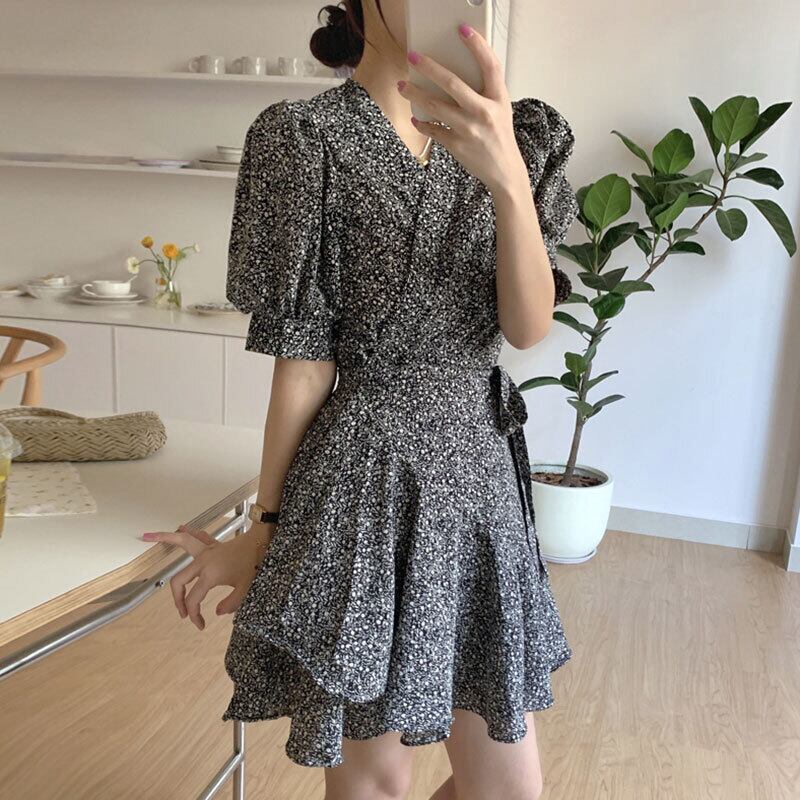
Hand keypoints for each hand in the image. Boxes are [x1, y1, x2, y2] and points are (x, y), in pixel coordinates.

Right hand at [141, 523, 265, 630]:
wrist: (261, 544)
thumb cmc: (254, 565)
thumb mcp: (246, 589)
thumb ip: (231, 604)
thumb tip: (216, 612)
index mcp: (209, 575)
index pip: (192, 600)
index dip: (194, 615)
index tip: (201, 625)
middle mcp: (203, 562)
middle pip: (178, 581)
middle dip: (176, 599)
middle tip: (181, 612)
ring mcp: (206, 551)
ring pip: (181, 542)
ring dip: (165, 538)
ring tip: (147, 536)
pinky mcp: (212, 545)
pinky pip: (196, 537)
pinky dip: (187, 533)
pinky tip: (181, 527)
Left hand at [399, 24, 528, 196]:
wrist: (504, 171)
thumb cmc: (500, 136)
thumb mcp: (501, 109)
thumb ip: (485, 91)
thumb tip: (456, 74)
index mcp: (498, 98)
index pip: (490, 66)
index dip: (477, 46)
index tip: (462, 30)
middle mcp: (484, 112)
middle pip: (452, 83)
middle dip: (429, 68)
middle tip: (413, 57)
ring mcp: (469, 129)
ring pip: (436, 106)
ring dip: (415, 94)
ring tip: (403, 86)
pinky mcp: (457, 145)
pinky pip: (434, 130)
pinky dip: (423, 124)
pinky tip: (416, 119)